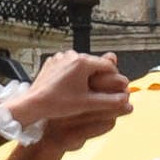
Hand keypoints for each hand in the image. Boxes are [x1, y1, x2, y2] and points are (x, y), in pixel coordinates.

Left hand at [8, 50, 130, 145]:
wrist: (33, 104)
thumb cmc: (58, 104)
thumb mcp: (88, 104)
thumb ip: (109, 101)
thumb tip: (127, 101)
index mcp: (83, 62)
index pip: (107, 66)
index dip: (114, 78)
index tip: (114, 89)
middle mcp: (72, 55)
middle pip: (93, 65)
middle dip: (98, 78)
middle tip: (98, 93)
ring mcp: (60, 57)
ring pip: (80, 65)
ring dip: (84, 76)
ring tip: (82, 92)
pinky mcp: (51, 62)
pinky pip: (67, 66)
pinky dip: (71, 75)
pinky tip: (69, 88)